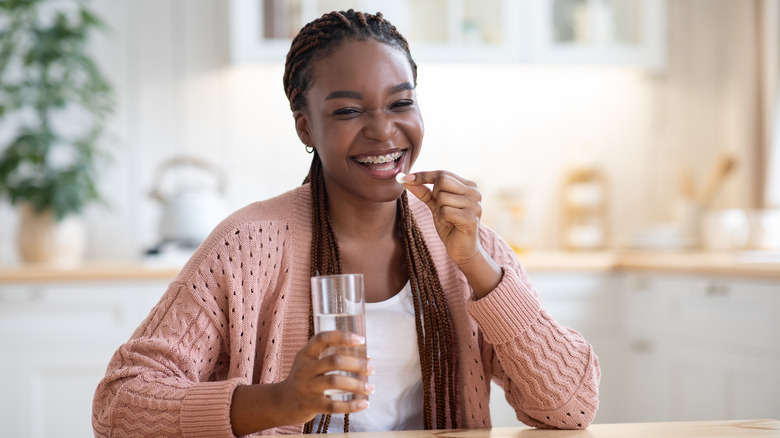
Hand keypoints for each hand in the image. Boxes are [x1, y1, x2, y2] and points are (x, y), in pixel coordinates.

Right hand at [278, 331, 372, 422]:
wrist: (281, 403)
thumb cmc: (304, 380)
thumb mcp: (311, 364)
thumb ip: (333, 358)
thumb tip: (367, 359)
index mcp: (305, 354)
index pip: (323, 338)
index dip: (342, 336)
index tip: (361, 340)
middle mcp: (304, 369)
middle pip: (334, 361)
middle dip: (357, 364)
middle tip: (371, 369)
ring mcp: (305, 387)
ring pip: (335, 382)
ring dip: (357, 385)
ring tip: (370, 388)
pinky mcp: (309, 405)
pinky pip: (333, 405)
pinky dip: (351, 405)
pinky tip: (363, 404)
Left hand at [400, 170, 501, 297]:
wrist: (462, 250)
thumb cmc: (451, 226)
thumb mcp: (436, 206)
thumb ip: (424, 191)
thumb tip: (406, 179)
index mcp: (469, 186)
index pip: (443, 173)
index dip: (424, 175)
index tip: (406, 178)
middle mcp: (475, 192)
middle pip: (442, 181)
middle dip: (435, 195)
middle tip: (441, 209)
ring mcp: (475, 205)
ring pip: (442, 198)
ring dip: (439, 210)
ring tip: (449, 219)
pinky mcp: (471, 218)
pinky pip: (445, 211)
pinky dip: (443, 219)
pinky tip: (451, 225)